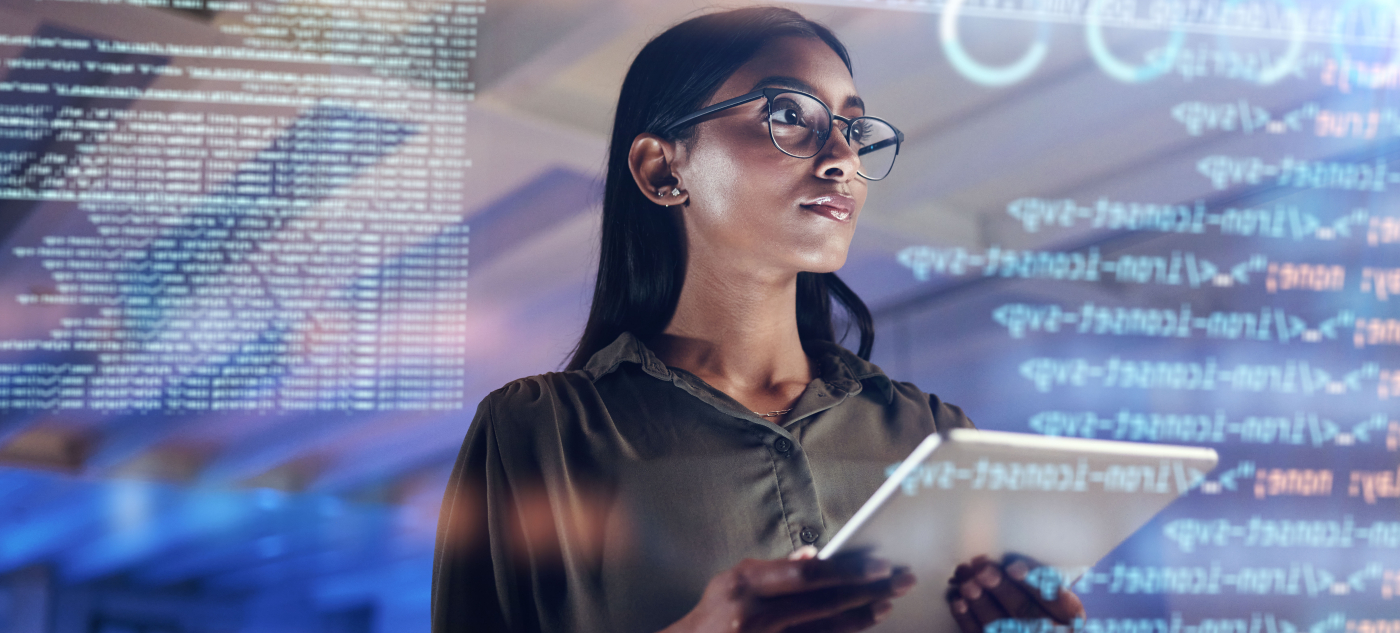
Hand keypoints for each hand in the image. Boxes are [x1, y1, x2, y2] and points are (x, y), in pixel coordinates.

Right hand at [661, 546, 917, 632]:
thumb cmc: (712, 616)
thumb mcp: (731, 583)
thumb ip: (773, 570)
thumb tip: (814, 556)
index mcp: (745, 583)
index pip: (806, 575)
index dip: (848, 571)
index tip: (880, 566)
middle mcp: (753, 613)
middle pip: (824, 603)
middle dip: (867, 592)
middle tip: (901, 582)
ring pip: (825, 631)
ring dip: (860, 618)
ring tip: (885, 605)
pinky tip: (860, 626)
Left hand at [944, 555, 1085, 632]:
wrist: (1028, 626)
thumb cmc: (1040, 603)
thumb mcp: (1051, 591)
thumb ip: (1036, 575)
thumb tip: (1003, 557)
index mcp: (1071, 617)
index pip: (1057, 599)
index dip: (1035, 582)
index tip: (1013, 567)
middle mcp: (1053, 632)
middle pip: (1025, 612)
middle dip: (1002, 590)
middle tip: (982, 571)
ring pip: (1000, 627)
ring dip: (980, 602)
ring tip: (966, 582)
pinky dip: (967, 619)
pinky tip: (958, 601)